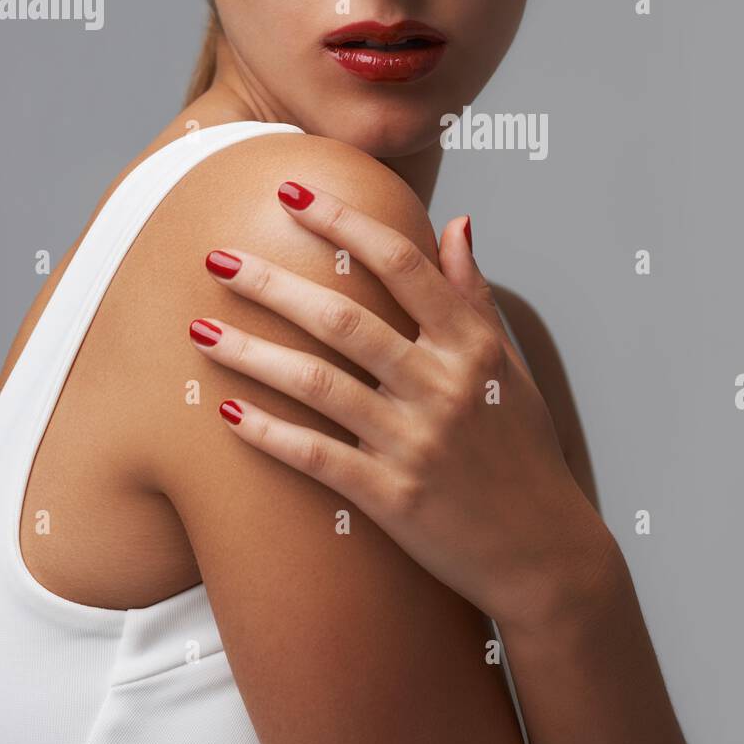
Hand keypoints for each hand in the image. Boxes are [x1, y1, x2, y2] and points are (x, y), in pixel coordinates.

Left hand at [188, 180, 611, 630]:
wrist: (545, 551)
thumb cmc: (522, 450)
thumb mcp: (509, 365)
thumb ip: (473, 295)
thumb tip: (455, 224)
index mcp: (473, 346)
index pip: (401, 265)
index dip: (343, 222)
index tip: (292, 193)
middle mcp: (444, 386)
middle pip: (344, 319)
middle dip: (271, 283)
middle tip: (217, 255)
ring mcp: (416, 443)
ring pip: (317, 384)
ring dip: (250, 353)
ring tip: (198, 328)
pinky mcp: (393, 498)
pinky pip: (317, 457)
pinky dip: (268, 432)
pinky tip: (224, 412)